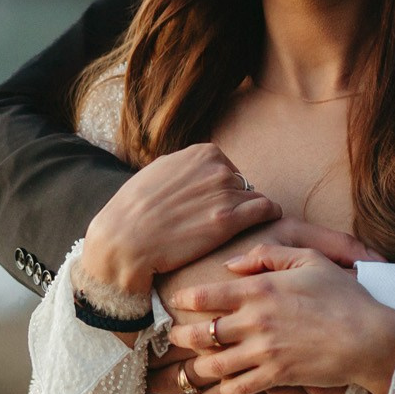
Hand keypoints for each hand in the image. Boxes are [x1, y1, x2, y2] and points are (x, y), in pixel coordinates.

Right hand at [74, 144, 279, 298]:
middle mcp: (216, 168)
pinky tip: (264, 226)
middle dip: (235, 202)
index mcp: (202, 153)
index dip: (222, 189)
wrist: (124, 240)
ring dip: (250, 213)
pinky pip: (267, 211)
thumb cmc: (136, 209)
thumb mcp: (161, 171)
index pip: (228, 168)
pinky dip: (270, 216)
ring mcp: (224, 193)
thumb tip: (202, 167)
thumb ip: (187, 166)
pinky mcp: (229, 221)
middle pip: (243, 185)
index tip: (213, 206)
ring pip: (256, 199)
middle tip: (220, 223)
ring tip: (239, 230)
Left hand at [161, 244, 394, 393]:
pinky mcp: (276, 377)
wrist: (371, 337)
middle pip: (203, 333)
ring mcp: (264, 352)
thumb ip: (267, 255)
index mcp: (260, 289)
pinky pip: (238, 389)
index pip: (209, 294)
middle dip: (180, 338)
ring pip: (214, 365)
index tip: (174, 301)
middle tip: (169, 340)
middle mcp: (256, 321)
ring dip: (194, 369)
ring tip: (179, 372)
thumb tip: (232, 264)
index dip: (186, 299)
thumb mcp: (309, 259)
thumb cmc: (343, 295)